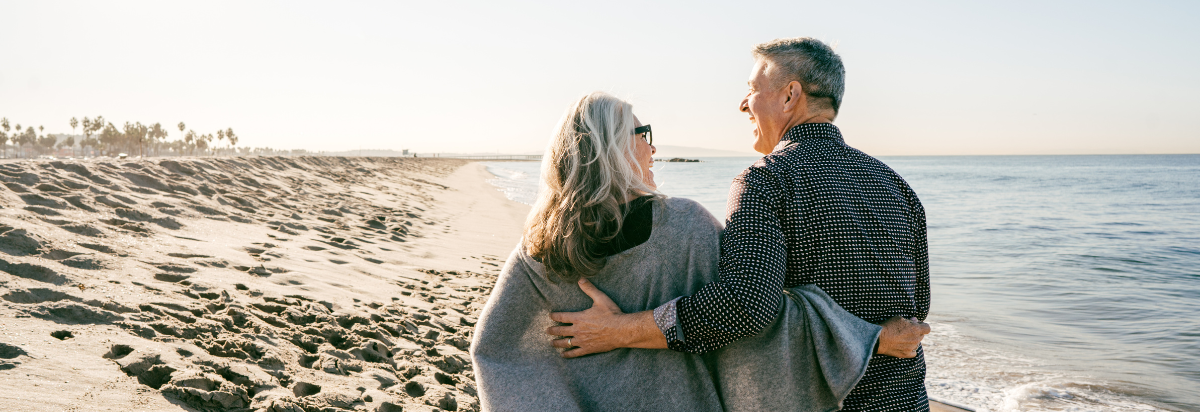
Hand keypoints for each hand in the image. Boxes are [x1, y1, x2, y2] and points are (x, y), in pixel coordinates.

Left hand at [546, 279, 665, 357]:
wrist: (621, 330)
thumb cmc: (612, 314)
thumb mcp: (600, 298)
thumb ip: (589, 289)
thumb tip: (580, 279)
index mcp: (579, 318)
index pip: (562, 316)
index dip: (554, 316)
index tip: (550, 315)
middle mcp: (578, 330)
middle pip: (561, 331)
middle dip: (552, 330)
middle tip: (546, 330)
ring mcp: (582, 341)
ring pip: (566, 343)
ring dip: (557, 343)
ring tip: (551, 343)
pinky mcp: (588, 349)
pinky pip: (575, 353)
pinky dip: (568, 354)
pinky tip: (563, 355)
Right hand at [876, 316, 930, 357]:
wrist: (879, 339)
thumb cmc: (889, 326)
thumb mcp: (899, 318)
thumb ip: (909, 320)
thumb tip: (915, 320)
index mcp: (916, 329)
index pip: (927, 328)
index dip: (923, 326)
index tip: (917, 325)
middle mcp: (916, 339)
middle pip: (921, 335)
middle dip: (916, 332)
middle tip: (907, 331)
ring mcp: (912, 347)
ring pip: (917, 343)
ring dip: (913, 341)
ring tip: (903, 338)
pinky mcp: (906, 354)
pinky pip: (914, 352)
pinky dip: (911, 349)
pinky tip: (905, 346)